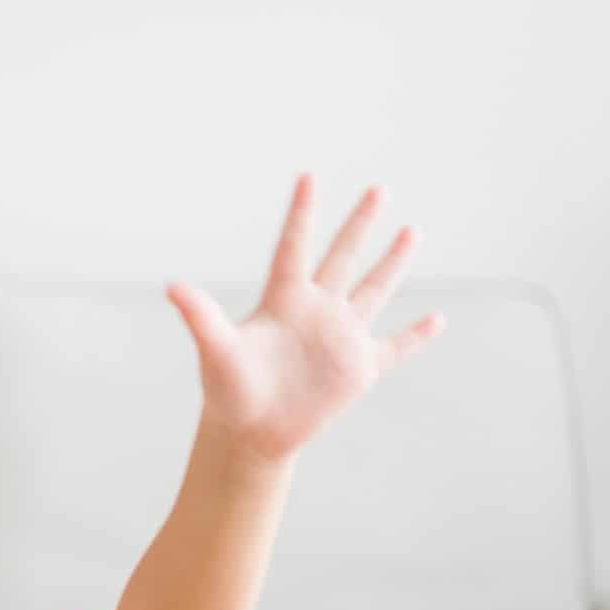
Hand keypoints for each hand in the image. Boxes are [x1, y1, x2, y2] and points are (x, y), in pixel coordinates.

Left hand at [165, 173, 445, 465]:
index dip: (301, 213)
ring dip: (393, 262)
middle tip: (378, 188)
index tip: (307, 175)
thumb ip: (201, 315)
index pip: (294, 246)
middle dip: (360, 223)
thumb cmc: (227, 390)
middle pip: (342, 257)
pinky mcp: (359, 369)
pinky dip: (417, 336)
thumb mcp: (216, 348)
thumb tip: (171, 286)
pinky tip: (437, 320)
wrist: (250, 433)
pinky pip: (395, 348)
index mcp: (282, 300)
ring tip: (412, 231)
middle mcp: (316, 311)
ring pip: (373, 290)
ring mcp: (340, 338)